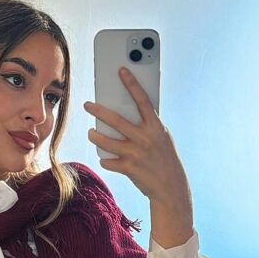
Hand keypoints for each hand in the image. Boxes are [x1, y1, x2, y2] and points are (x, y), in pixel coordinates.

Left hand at [83, 66, 191, 208]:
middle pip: (116, 120)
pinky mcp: (128, 168)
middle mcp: (145, 138)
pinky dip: (105, 160)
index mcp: (155, 127)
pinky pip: (108, 161)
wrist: (171, 187)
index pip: (142, 100)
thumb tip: (129, 113)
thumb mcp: (162, 138)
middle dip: (98, 110)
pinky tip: (107, 159)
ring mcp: (136, 153)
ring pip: (105, 141)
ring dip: (95, 136)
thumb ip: (148, 126)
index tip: (121, 70)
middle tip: (87, 104)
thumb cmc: (165, 158)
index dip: (132, 84)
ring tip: (91, 133)